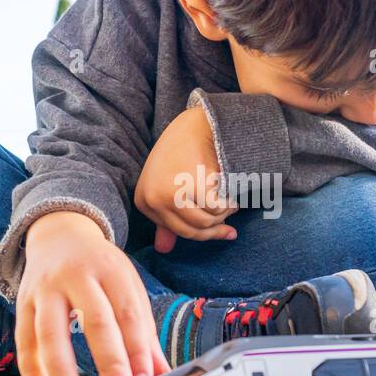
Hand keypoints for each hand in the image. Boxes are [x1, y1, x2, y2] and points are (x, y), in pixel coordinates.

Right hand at [17, 211, 169, 375]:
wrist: (59, 234)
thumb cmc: (100, 268)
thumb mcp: (128, 287)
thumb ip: (143, 331)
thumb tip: (160, 373)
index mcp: (111, 270)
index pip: (129, 314)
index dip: (138, 350)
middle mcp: (77, 275)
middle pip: (95, 321)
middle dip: (109, 363)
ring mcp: (45, 289)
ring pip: (51, 333)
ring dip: (62, 374)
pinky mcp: (22, 302)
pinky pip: (24, 342)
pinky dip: (32, 373)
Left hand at [135, 106, 236, 252]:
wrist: (197, 124)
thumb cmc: (182, 155)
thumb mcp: (168, 187)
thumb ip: (166, 220)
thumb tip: (162, 250)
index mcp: (144, 202)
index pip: (177, 231)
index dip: (202, 232)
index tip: (221, 227)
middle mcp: (153, 199)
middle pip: (191, 230)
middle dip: (216, 228)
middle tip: (231, 219)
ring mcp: (170, 192)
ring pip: (205, 221)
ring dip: (223, 215)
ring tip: (231, 203)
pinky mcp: (191, 184)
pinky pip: (216, 208)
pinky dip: (228, 205)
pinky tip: (232, 195)